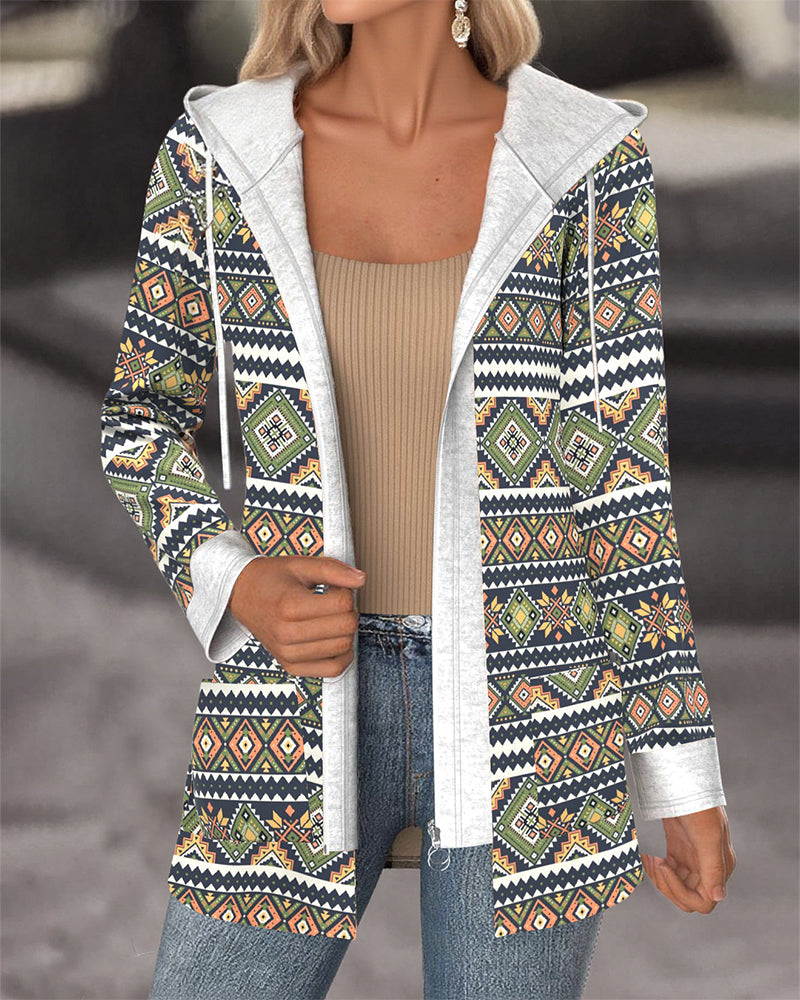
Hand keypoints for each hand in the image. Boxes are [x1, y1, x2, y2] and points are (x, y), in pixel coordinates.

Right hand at [228, 555, 366, 677]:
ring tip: (330, 618)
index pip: (343, 604)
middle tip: (334, 602)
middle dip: (348, 611)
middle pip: (346, 627)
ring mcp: (288, 653)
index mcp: (290, 606)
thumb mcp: (301, 565)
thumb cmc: (271, 579)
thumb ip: (333, 570)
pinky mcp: (291, 666)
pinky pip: (332, 670)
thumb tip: (361, 580)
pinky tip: (334, 640)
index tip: (335, 588)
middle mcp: (287, 634)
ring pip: (342, 648)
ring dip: (345, 631)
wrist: (241, 594)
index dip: (346, 592)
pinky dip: (342, 656)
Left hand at [641, 805, 734, 912]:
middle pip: (688, 897)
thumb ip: (713, 868)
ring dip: (660, 879)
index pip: (704, 901)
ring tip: (649, 860)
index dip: (682, 893)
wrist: (682, 781)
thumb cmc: (699, 806)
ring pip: (677, 886)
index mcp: (720, 867)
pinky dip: (656, 870)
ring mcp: (693, 859)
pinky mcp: (678, 850)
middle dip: (668, 887)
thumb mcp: (708, 836)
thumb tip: (718, 897)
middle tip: (655, 865)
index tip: (666, 869)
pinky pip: (668, 872)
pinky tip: (647, 857)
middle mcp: (708, 867)